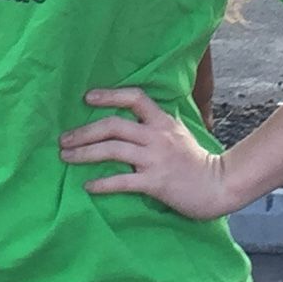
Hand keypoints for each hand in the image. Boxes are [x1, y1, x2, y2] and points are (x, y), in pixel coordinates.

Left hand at [59, 88, 231, 219]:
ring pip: (112, 150)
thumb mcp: (178, 133)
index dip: (109, 95)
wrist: (219, 186)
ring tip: (66, 158)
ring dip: (85, 153)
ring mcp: (156, 159)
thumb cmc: (195, 161)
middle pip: (113, 125)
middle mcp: (157, 136)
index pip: (134, 98)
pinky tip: (88, 185)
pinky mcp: (155, 183)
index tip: (87, 98)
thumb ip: (156, 126)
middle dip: (84, 131)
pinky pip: (122, 181)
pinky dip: (102, 183)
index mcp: (163, 121)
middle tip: (64, 139)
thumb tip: (128, 122)